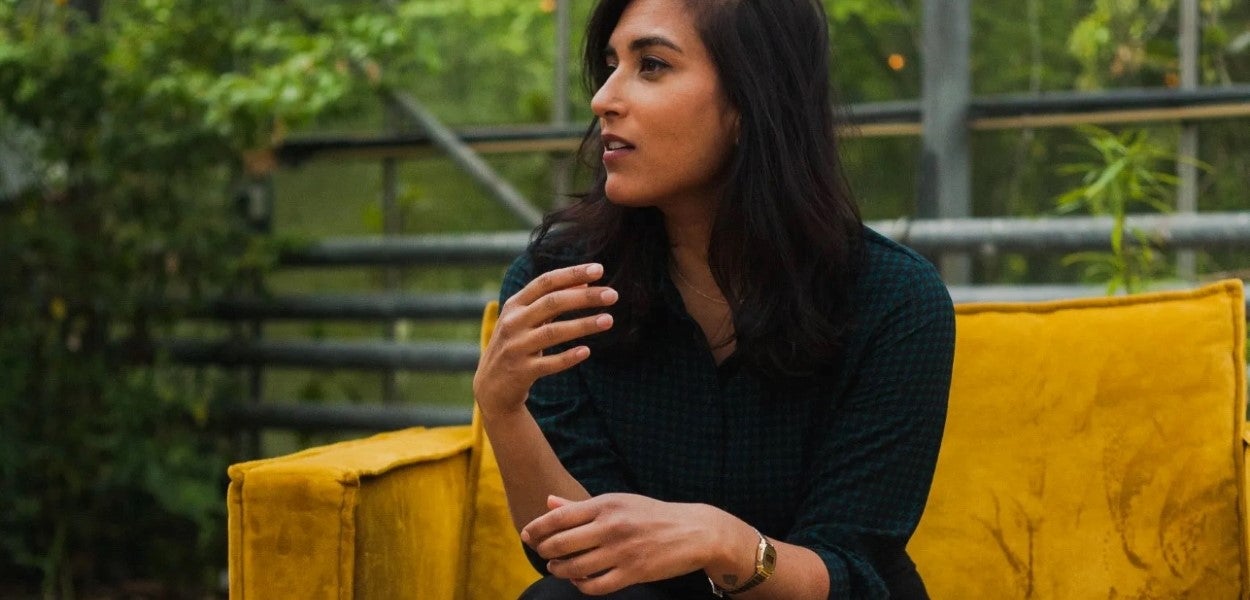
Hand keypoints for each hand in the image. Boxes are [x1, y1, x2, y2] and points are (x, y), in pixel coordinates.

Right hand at [473, 263, 617, 417]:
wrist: (491, 386)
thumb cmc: (515, 345)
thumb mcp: (526, 319)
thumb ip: (551, 301)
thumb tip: (586, 282)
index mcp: (514, 305)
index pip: (545, 282)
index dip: (572, 274)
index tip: (599, 269)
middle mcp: (513, 323)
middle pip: (552, 303)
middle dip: (584, 297)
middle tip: (612, 295)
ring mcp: (516, 347)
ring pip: (553, 332)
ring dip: (583, 325)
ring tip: (609, 320)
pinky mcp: (521, 371)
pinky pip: (548, 363)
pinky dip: (567, 357)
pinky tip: (586, 351)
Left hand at [521, 494, 722, 595]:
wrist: (694, 531)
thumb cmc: (652, 515)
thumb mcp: (619, 502)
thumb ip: (581, 506)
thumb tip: (549, 502)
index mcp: (606, 504)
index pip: (559, 517)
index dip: (537, 528)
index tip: (527, 535)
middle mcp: (611, 526)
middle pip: (561, 544)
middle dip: (545, 551)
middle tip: (543, 554)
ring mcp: (622, 551)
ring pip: (575, 568)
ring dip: (560, 570)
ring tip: (558, 568)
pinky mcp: (633, 573)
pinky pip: (596, 586)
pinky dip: (582, 586)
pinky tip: (580, 580)